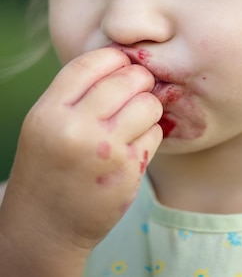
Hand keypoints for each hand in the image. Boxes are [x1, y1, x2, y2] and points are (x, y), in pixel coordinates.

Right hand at [0, 47, 162, 261]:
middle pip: (129, 79)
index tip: (121, 64)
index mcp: (50, 112)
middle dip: (138, 80)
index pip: (93, 62)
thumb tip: (124, 60)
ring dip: (147, 107)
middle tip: (135, 90)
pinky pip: (155, 134)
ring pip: (149, 104)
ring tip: (133, 119)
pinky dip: (149, 134)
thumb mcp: (46, 121)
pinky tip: (132, 145)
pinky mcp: (129, 173)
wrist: (44, 226)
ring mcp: (105, 153)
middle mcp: (76, 130)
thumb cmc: (49, 164)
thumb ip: (78, 91)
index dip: (114, 58)